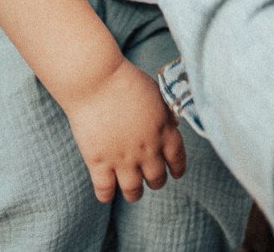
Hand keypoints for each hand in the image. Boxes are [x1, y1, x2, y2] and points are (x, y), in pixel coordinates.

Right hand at [65, 57, 185, 203]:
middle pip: (157, 178)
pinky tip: (107, 190)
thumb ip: (164, 113)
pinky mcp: (99, 162)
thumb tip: (172, 125)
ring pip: (134, 191)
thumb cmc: (125, 79)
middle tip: (150, 178)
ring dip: (134, 193)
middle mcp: (147, 149)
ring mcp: (123, 158)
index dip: (177, 168)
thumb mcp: (155, 93)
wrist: (96, 79)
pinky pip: (106, 191)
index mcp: (163, 130)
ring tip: (132, 190)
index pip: (178, 158)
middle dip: (155, 180)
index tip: (175, 172)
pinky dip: (107, 195)